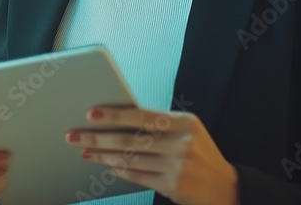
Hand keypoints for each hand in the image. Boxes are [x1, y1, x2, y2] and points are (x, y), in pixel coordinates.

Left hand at [65, 106, 238, 204]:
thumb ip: (159, 124)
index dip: (114, 114)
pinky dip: (119, 169)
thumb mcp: (187, 131)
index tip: (91, 113)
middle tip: (75, 135)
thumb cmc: (199, 152)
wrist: (225, 186)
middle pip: (129, 139)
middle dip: (98, 137)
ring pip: (129, 159)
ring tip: (85, 150)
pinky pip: (137, 176)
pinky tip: (107, 164)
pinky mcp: (172, 186)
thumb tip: (117, 118)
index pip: (141, 115)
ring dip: (103, 155)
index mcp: (184, 122)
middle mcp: (181, 144)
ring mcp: (177, 167)